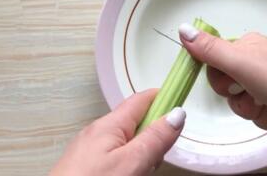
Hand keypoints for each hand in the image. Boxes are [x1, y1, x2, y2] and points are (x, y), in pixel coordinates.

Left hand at [50, 89, 184, 175]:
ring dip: (141, 152)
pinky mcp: (84, 167)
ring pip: (125, 142)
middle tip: (160, 155)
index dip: (164, 97)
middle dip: (154, 134)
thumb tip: (177, 113)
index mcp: (108, 124)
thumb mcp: (132, 163)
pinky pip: (113, 156)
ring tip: (143, 172)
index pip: (142, 99)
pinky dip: (128, 163)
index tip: (182, 99)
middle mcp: (96, 132)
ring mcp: (88, 150)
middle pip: (135, 121)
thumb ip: (155, 138)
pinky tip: (129, 175)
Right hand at [179, 24, 266, 132]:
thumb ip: (210, 49)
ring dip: (265, 116)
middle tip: (260, 98)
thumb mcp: (241, 61)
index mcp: (247, 50)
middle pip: (235, 96)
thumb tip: (183, 29)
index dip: (224, 86)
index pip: (218, 72)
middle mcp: (260, 65)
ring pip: (253, 112)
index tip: (236, 85)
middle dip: (246, 106)